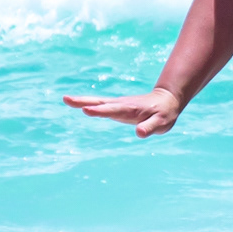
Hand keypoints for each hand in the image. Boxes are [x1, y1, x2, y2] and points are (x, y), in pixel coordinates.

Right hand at [63, 85, 184, 137]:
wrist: (166, 100)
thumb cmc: (164, 113)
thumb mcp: (161, 123)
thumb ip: (150, 127)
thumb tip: (139, 133)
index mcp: (130, 109)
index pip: (112, 110)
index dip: (100, 111)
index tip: (86, 110)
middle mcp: (121, 105)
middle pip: (99, 103)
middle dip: (83, 102)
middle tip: (66, 99)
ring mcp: (118, 105)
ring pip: (98, 102)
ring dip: (82, 101)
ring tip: (66, 99)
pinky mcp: (116, 107)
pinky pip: (100, 105)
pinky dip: (88, 104)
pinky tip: (79, 105)